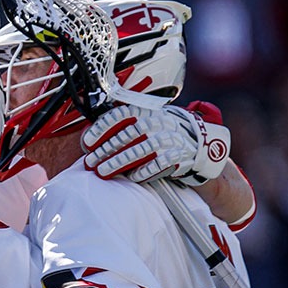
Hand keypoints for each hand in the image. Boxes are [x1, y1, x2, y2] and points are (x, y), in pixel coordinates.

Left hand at [82, 102, 230, 186]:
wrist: (199, 143)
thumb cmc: (163, 133)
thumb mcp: (146, 120)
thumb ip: (122, 126)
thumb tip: (90, 138)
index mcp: (147, 110)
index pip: (120, 115)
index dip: (102, 128)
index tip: (88, 141)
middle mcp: (158, 122)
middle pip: (127, 135)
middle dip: (106, 150)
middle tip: (90, 162)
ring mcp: (169, 138)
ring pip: (139, 151)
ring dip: (119, 163)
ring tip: (103, 172)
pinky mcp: (178, 156)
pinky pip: (158, 164)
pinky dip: (143, 171)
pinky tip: (131, 177)